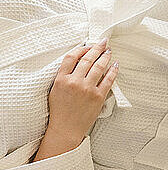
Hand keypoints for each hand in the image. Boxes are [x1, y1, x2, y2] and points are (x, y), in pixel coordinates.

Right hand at [33, 39, 118, 160]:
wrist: (66, 128)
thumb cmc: (59, 110)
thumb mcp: (54, 90)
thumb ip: (63, 76)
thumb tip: (77, 61)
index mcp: (61, 79)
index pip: (71, 57)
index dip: (81, 48)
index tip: (87, 45)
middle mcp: (74, 82)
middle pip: (87, 59)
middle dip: (96, 48)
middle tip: (102, 42)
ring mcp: (87, 89)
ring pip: (99, 66)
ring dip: (105, 56)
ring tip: (108, 51)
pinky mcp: (98, 96)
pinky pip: (108, 79)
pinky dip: (113, 70)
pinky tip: (115, 65)